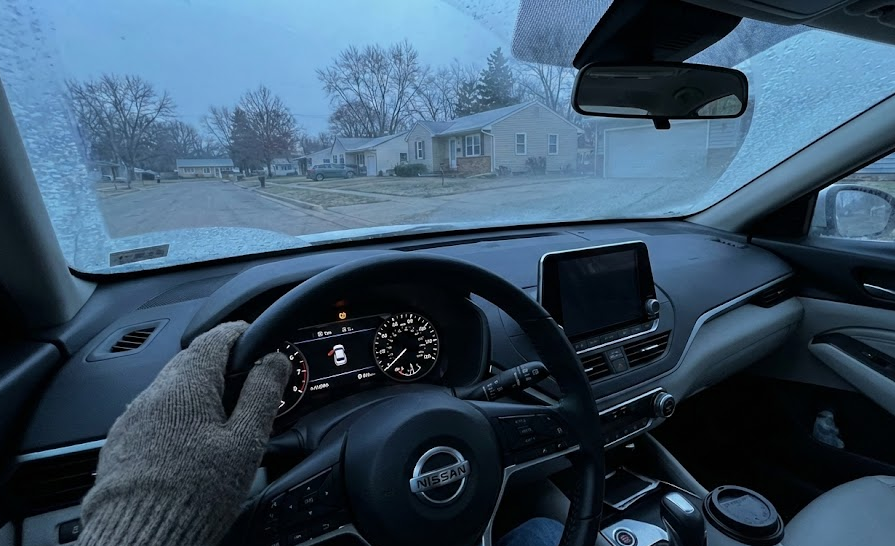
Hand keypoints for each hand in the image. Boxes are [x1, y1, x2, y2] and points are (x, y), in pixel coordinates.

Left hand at [77, 321, 289, 545]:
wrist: (139, 536)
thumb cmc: (195, 492)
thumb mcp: (245, 441)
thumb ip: (262, 393)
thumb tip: (275, 360)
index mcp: (187, 384)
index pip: (215, 336)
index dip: (239, 332)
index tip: (253, 336)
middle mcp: (153, 393)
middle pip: (192, 362)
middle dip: (219, 366)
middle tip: (246, 384)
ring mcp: (131, 418)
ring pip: (171, 391)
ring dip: (196, 396)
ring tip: (221, 424)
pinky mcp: (120, 443)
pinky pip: (153, 417)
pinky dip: (175, 421)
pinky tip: (189, 448)